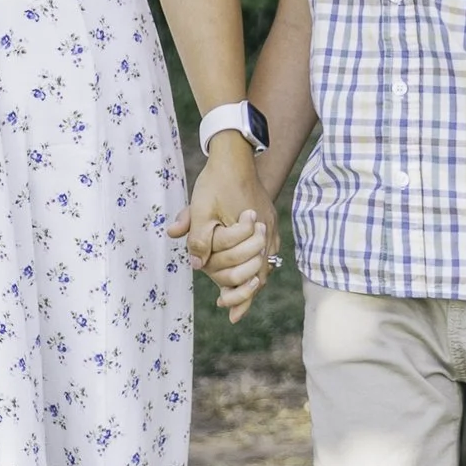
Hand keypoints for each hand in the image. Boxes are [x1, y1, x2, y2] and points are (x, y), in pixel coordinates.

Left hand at [168, 147, 276, 323]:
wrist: (234, 155)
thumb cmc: (216, 182)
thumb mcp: (200, 209)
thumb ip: (197, 237)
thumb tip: (195, 264)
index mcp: (251, 233)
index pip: (251, 275)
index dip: (239, 296)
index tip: (227, 310)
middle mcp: (267, 233)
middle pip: (261, 273)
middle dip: (245, 293)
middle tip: (230, 309)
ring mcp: (270, 227)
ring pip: (265, 263)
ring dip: (252, 280)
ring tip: (238, 297)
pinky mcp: (269, 219)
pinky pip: (267, 250)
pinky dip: (257, 263)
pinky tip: (249, 270)